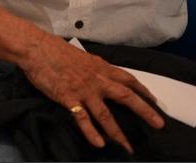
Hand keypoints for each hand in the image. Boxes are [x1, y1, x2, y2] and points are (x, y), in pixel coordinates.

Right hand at [19, 31, 164, 154]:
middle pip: (126, 96)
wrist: (36, 48)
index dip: (143, 90)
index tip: (154, 100)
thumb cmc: (55, 50)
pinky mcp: (69, 98)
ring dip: (118, 132)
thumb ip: (94, 67)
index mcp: (100, 67)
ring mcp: (83, 90)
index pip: (128, 79)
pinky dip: (91, 132)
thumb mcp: (81, 56)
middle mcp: (96, 79)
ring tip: (127, 146)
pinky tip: (99, 143)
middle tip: (158, 124)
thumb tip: (101, 73)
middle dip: (144, 111)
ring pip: (106, 114)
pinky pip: (82, 119)